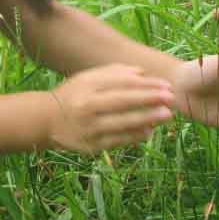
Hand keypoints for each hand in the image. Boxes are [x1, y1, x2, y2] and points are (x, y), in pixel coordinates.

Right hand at [47, 65, 174, 151]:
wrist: (47, 120)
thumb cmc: (74, 95)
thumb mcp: (89, 78)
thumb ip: (115, 73)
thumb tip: (143, 74)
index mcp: (87, 86)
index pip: (121, 83)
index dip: (146, 84)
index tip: (166, 85)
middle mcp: (86, 106)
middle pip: (123, 101)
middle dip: (149, 100)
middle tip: (171, 99)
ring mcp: (88, 128)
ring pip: (122, 123)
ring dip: (147, 119)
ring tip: (166, 115)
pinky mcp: (91, 146)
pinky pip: (117, 141)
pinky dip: (135, 136)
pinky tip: (149, 131)